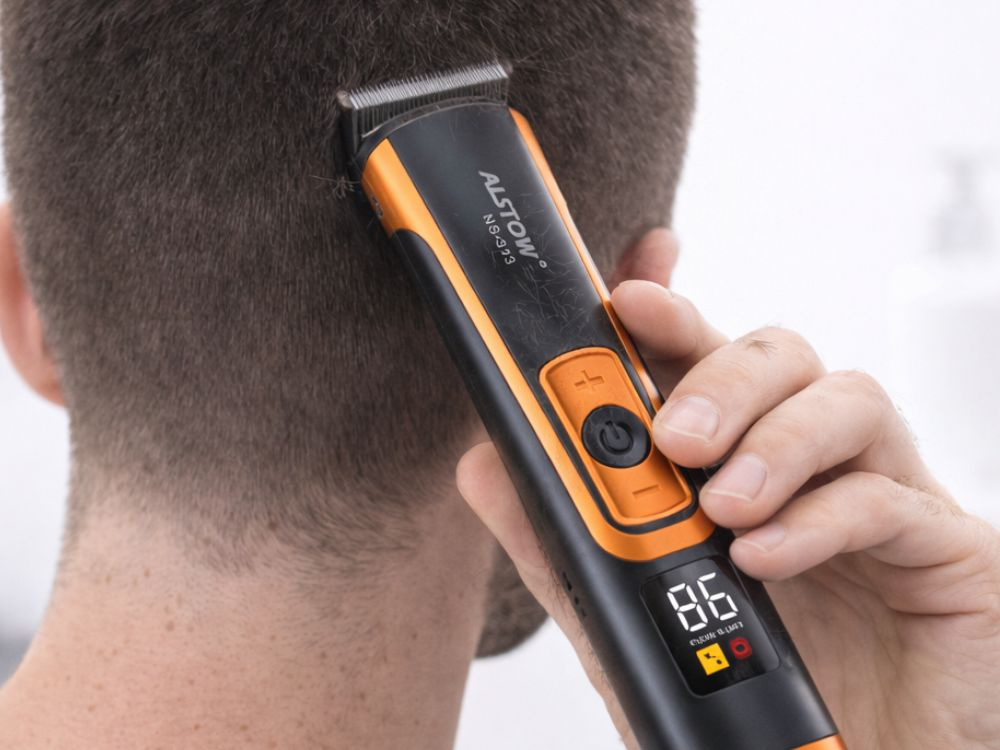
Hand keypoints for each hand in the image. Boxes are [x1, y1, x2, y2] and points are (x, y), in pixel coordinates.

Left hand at [456, 229, 999, 749]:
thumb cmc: (738, 692)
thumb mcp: (625, 615)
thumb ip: (559, 540)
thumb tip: (483, 466)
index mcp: (732, 461)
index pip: (701, 357)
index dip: (668, 311)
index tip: (629, 293)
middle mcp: (807, 464)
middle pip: (776, 354)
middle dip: (716, 376)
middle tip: (671, 435)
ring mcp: (882, 497)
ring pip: (845, 397)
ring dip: (773, 441)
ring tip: (722, 509)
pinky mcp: (945, 549)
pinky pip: (891, 497)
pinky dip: (821, 518)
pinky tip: (767, 558)